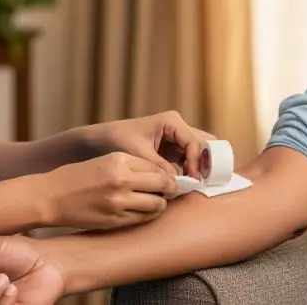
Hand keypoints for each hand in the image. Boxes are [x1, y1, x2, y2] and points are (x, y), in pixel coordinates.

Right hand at [39, 151, 177, 229]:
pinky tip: (142, 211)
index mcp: (119, 160)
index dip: (169, 174)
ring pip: (157, 205)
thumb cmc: (78, 176)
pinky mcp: (114, 220)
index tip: (171, 178)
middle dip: (171, 189)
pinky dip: (148, 215)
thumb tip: (162, 175)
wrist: (51, 196)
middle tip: (171, 191)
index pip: (158, 167)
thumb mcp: (105, 161)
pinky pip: (143, 219)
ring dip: (160, 204)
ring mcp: (118, 202)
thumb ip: (133, 166)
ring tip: (155, 201)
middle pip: (164, 185)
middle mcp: (121, 180)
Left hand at [83, 111, 214, 178]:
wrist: (101, 140)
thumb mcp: (138, 154)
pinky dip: (190, 172)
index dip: (196, 162)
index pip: (194, 142)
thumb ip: (158, 167)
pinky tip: (187, 185)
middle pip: (202, 144)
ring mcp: (176, 140)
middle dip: (205, 163)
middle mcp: (178, 128)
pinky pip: (188, 161)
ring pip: (198, 154)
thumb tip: (177, 183)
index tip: (192, 180)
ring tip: (196, 186)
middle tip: (204, 182)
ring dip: (198, 169)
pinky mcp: (172, 152)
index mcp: (171, 121)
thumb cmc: (117, 140)